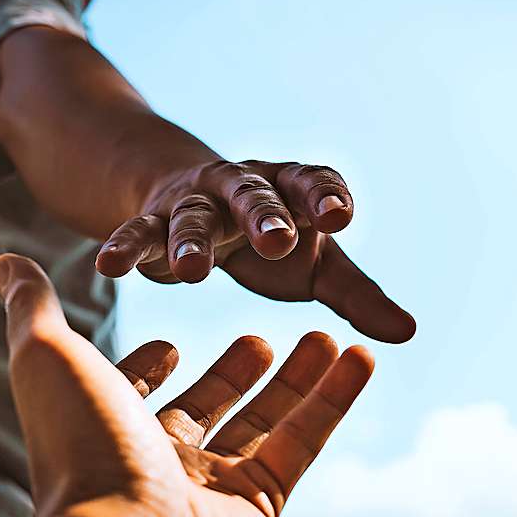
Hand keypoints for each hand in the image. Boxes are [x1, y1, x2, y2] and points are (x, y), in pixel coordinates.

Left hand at [0, 253, 374, 516]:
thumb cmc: (82, 444)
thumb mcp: (49, 357)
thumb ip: (33, 307)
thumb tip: (4, 260)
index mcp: (108, 428)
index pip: (133, 395)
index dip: (149, 369)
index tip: (171, 344)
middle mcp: (158, 461)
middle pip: (208, 406)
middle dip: (236, 372)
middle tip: (262, 338)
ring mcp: (211, 486)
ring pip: (264, 422)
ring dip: (298, 378)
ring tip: (326, 335)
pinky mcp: (260, 504)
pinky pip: (302, 444)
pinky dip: (334, 400)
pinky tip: (359, 357)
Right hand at [94, 159, 415, 342]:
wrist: (198, 202)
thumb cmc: (272, 238)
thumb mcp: (317, 264)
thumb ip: (357, 295)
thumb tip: (407, 333)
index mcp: (291, 190)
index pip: (312, 183)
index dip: (324, 196)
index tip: (340, 216)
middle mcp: (244, 188)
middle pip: (255, 196)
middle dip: (265, 216)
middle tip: (278, 240)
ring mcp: (196, 202)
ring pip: (193, 217)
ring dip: (191, 240)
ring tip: (192, 273)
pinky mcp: (154, 220)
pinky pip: (138, 232)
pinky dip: (124, 247)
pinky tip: (108, 266)